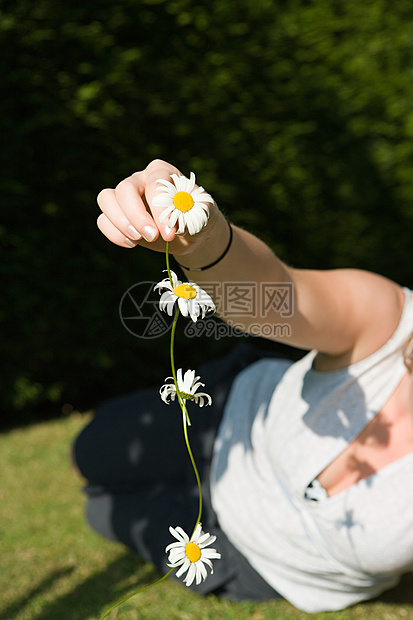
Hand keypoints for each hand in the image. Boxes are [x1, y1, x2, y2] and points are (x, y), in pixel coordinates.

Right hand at [96, 159, 219, 256]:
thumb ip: (192, 213)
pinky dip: (114, 234)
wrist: (190, 234)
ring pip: (106, 199)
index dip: (159, 209)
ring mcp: (125, 196)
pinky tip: (133, 244)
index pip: (154, 183)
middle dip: (136, 216)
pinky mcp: (117, 215)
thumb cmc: (197, 218)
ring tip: (139, 240)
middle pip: (125, 189)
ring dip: (120, 223)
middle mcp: (140, 179)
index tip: (170, 232)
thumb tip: (173, 220)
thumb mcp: (202, 214)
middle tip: (152, 236)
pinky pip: (103, 220)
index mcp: (162, 172)